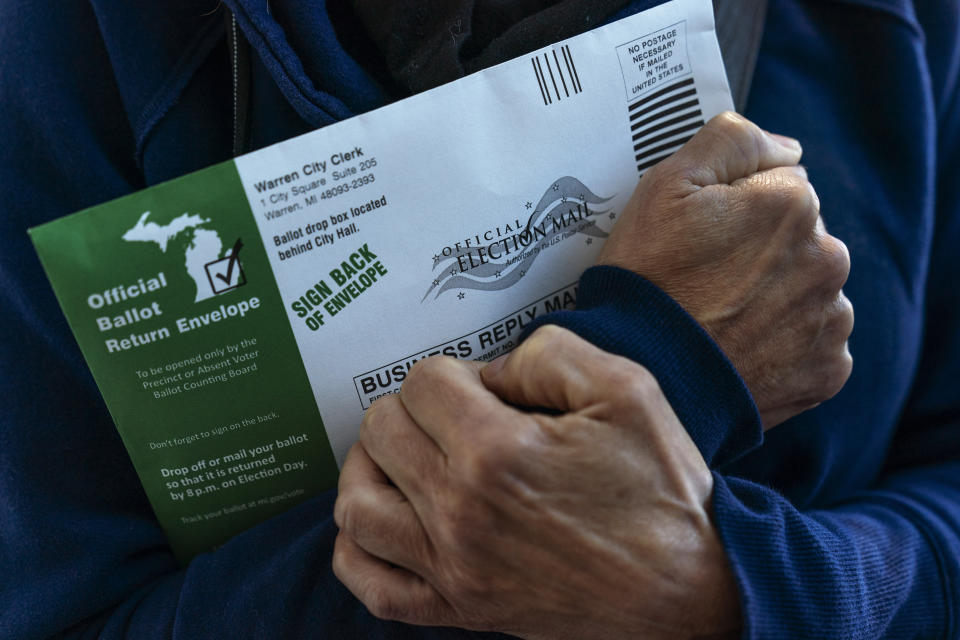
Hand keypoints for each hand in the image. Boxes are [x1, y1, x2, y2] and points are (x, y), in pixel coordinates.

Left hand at [333, 326, 740, 639]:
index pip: (422, 382)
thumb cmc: (663, 495)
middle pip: (382, 430)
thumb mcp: (628, 391)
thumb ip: (548, 353)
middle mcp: (460, 512)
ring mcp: (453, 568)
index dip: (454, 372)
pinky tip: (387, 518)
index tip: (486, 389)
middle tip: (456, 415)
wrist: (689, 594)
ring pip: (356, 503)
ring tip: (407, 453)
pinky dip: (358, 547)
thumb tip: (490, 369)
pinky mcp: (457, 608)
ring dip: (371, 465)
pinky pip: (370, 583)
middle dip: (415, 408)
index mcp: (498, 452)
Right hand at [599, 111, 852, 428]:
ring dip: (774, 296)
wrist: (648, 379)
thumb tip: (785, 148)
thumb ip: (729, 140)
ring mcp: (831, 318)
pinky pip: (811, 342)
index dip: (732, 207)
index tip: (700, 237)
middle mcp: (828, 256)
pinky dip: (781, 344)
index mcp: (793, 203)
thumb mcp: (664, 185)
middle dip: (759, 249)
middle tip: (704, 280)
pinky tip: (738, 348)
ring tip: (718, 318)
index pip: (778, 182)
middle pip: (796, 236)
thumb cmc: (648, 282)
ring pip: (805, 288)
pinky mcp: (828, 369)